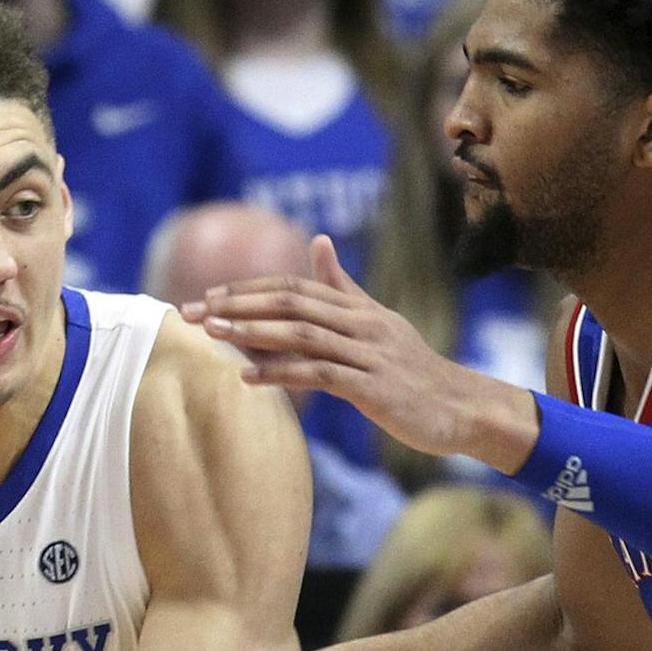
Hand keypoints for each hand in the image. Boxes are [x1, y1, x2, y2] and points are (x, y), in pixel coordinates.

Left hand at [179, 236, 537, 467]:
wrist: (461, 408)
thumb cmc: (414, 371)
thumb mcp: (379, 322)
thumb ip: (344, 287)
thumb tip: (317, 242)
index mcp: (359, 309)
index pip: (294, 288)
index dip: (248, 290)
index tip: (207, 297)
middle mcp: (362, 323)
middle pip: (291, 304)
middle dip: (236, 306)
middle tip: (191, 312)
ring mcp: (368, 354)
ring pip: (302, 335)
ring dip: (252, 333)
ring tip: (211, 335)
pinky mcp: (373, 387)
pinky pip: (319, 375)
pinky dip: (281, 373)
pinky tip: (248, 378)